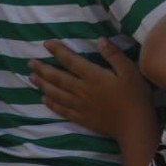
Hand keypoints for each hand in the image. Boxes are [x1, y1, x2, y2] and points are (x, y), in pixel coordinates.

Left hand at [29, 38, 153, 141]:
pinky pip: (62, 110)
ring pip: (56, 94)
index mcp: (93, 76)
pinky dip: (51, 104)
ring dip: (43, 85)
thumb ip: (114, 55)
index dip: (58, 51)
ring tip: (31, 78)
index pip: (71, 61)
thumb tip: (100, 40)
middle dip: (43, 69)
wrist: (134, 125)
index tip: (46, 43)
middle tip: (30, 62)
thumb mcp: (130, 70)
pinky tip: (44, 100)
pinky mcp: (82, 118)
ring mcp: (80, 106)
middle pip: (58, 78)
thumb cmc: (135, 95)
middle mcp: (82, 90)